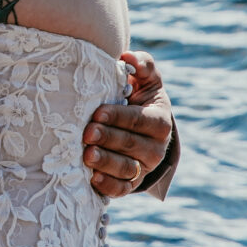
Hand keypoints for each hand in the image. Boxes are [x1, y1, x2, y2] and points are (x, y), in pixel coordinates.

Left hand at [83, 51, 171, 198]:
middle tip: (86, 133)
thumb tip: (128, 57)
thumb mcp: (144, 80)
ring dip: (107, 163)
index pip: (139, 120)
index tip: (97, 112)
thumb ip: (142, 65)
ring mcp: (143, 168)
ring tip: (87, 155)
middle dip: (108, 139)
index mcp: (159, 121)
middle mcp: (155, 148)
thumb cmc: (136, 96)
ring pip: (127, 169)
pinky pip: (121, 189)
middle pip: (132, 145)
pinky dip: (108, 186)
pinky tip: (93, 178)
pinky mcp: (130, 184)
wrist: (135, 127)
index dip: (119, 117)